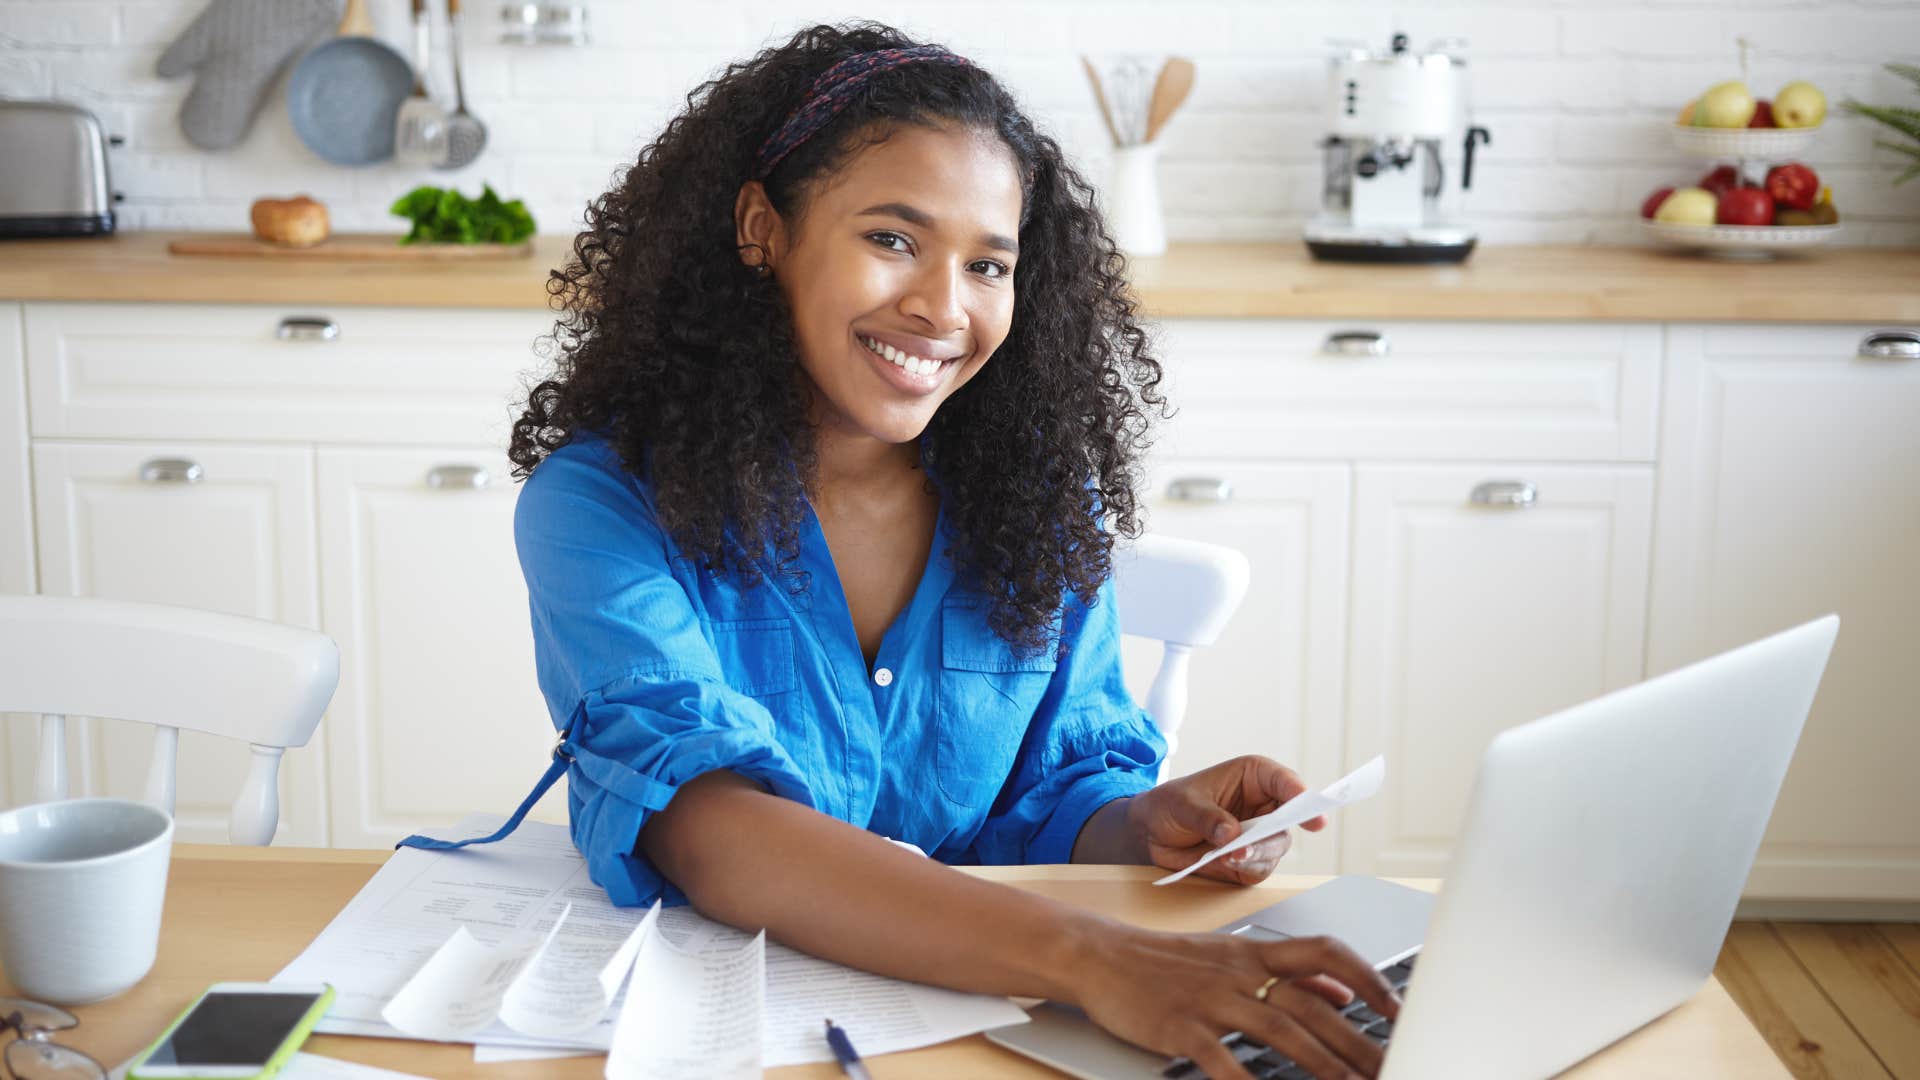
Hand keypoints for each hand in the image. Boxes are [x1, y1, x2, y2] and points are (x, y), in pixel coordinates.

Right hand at [1070, 923, 1398, 1079]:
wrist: (1100, 955)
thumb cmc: (1165, 961)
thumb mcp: (1230, 954)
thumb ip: (1288, 971)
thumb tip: (1342, 987)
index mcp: (1254, 953)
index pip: (1325, 951)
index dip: (1368, 977)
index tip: (1398, 1008)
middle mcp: (1240, 973)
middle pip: (1313, 1006)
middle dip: (1359, 1042)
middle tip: (1391, 1066)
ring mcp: (1211, 998)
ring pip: (1281, 1030)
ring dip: (1323, 1064)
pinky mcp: (1181, 1026)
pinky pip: (1221, 1058)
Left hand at [1126, 756, 1324, 884]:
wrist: (1151, 834)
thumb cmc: (1170, 805)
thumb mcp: (1183, 803)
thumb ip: (1208, 817)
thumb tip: (1231, 836)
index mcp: (1254, 778)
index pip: (1285, 782)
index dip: (1300, 794)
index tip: (1310, 809)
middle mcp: (1263, 806)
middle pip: (1288, 820)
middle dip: (1273, 835)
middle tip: (1252, 845)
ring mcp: (1259, 835)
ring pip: (1276, 848)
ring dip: (1255, 855)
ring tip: (1227, 856)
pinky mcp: (1250, 861)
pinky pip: (1259, 870)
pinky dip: (1244, 869)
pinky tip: (1223, 863)